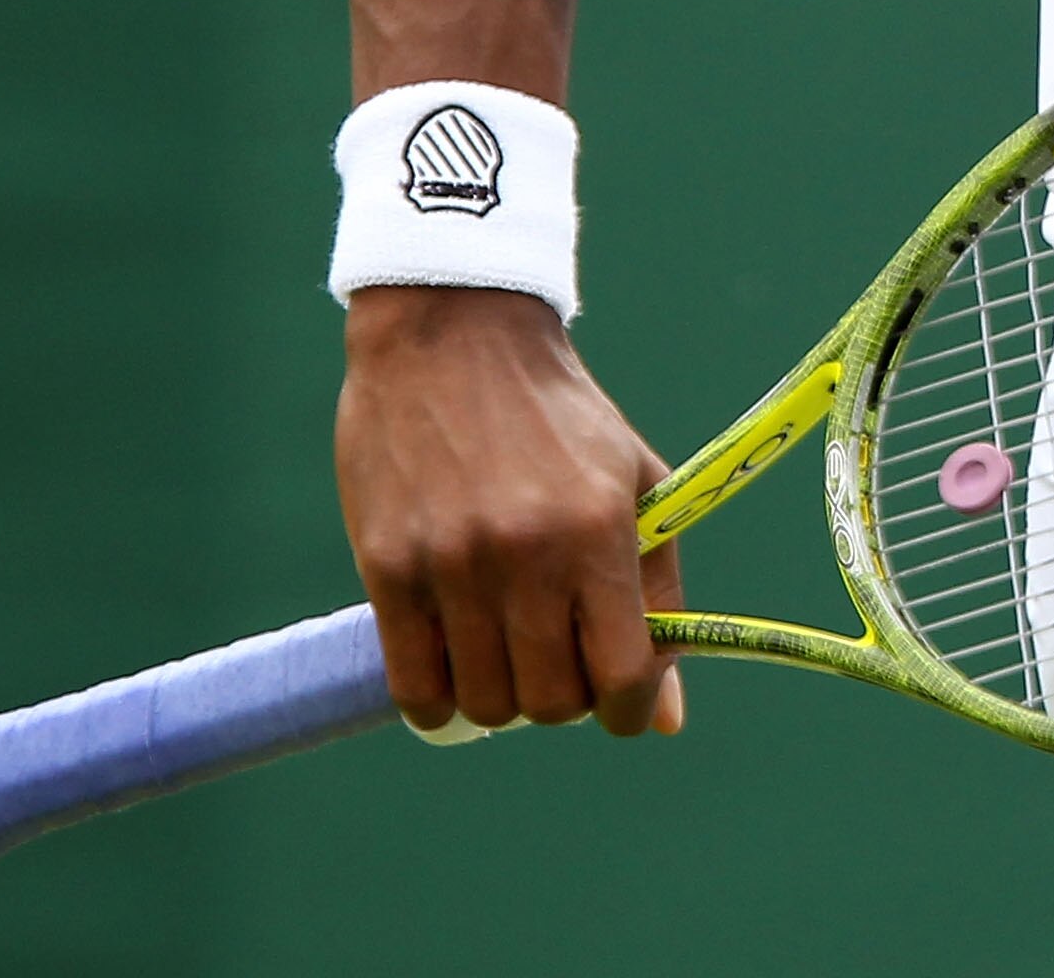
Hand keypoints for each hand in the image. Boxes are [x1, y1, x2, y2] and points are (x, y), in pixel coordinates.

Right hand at [337, 286, 686, 737]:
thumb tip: (664, 719)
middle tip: (558, 659)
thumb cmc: (559, 417)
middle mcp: (527, 554)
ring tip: (505, 654)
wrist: (456, 335)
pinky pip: (414, 685)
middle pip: (551, 703)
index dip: (629, 710)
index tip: (622, 704)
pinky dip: (439, 700)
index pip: (624, 674)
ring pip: (484, 703)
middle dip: (564, 700)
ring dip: (501, 698)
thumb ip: (657, 595)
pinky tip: (455, 667)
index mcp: (599, 531)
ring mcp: (452, 565)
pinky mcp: (388, 569)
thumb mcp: (633, 486)